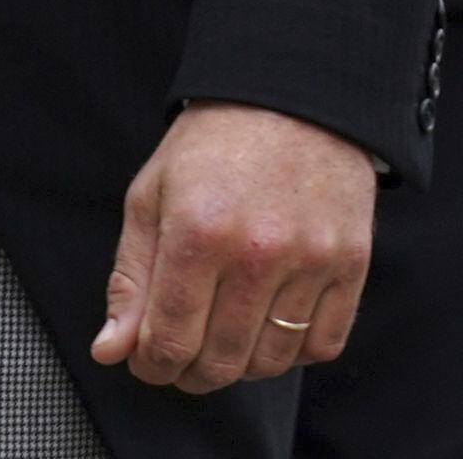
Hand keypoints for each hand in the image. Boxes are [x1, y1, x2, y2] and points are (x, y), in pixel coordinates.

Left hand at [92, 102, 375, 392]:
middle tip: (186, 350)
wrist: (294, 91)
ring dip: (242, 364)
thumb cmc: (215, 142)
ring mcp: (311, 257)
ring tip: (230, 333)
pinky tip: (275, 323)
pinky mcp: (352, 259)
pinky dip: (295, 350)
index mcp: (199, 232)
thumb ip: (129, 278)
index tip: (150, 356)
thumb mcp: (152, 194)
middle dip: (190, 371)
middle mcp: (258, 251)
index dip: (151, 365)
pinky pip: (324, 344)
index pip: (169, 343)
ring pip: (270, 362)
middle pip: (219, 363)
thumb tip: (110, 351)